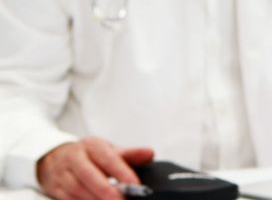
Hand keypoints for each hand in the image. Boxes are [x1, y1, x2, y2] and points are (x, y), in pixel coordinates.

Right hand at [36, 137, 153, 199]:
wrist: (54, 156)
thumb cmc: (88, 155)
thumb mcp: (108, 150)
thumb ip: (130, 154)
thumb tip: (150, 153)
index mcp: (91, 145)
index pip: (108, 158)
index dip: (121, 172)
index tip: (135, 185)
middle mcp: (73, 158)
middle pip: (88, 175)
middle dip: (106, 191)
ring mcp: (61, 174)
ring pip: (75, 190)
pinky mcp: (54, 189)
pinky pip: (67, 199)